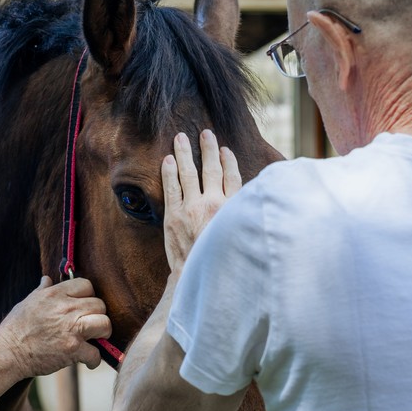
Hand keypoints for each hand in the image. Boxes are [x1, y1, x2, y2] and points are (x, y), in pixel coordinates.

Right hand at [0, 276, 111, 377]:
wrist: (7, 353)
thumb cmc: (15, 328)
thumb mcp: (27, 302)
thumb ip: (42, 290)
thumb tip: (47, 279)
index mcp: (55, 294)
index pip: (86, 284)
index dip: (88, 295)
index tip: (85, 306)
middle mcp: (65, 309)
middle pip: (100, 304)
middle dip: (98, 314)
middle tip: (92, 324)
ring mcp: (71, 329)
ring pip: (105, 324)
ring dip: (103, 333)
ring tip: (97, 338)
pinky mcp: (72, 349)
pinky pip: (96, 353)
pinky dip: (94, 360)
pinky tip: (88, 361)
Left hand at [162, 129, 241, 272]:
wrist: (197, 277)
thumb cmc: (219, 259)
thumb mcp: (238, 235)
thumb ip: (238, 215)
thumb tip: (243, 204)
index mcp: (232, 209)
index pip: (233, 177)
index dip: (228, 161)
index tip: (224, 150)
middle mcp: (214, 204)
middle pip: (212, 169)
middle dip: (208, 149)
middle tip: (205, 133)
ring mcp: (192, 208)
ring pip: (189, 173)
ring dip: (185, 152)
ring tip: (182, 138)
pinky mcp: (174, 215)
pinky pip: (171, 187)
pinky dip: (169, 172)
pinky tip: (168, 159)